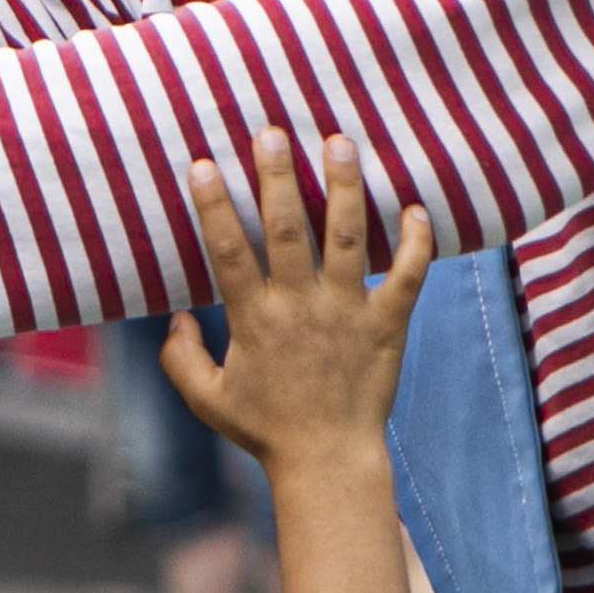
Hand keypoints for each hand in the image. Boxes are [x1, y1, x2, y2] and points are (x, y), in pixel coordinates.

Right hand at [163, 131, 438, 473]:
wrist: (328, 460)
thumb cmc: (265, 430)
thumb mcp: (207, 399)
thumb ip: (180, 357)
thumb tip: (177, 314)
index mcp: (255, 321)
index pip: (229, 253)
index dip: (216, 207)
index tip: (205, 164)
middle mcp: (301, 308)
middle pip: (288, 231)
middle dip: (278, 177)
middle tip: (272, 131)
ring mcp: (348, 314)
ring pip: (348, 239)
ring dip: (344, 187)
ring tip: (340, 142)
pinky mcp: (387, 326)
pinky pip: (408, 277)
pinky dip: (416, 243)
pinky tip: (416, 208)